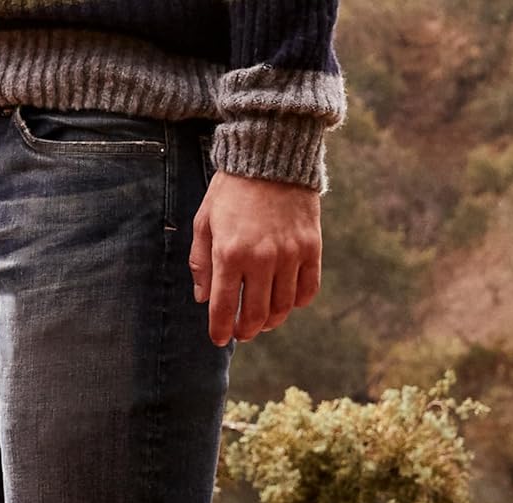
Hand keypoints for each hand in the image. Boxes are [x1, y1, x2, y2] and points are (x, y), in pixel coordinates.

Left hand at [189, 172, 321, 346]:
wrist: (270, 154)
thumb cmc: (232, 189)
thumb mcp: (205, 221)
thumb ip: (201, 262)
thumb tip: (203, 299)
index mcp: (229, 254)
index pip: (224, 308)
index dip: (220, 330)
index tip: (219, 339)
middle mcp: (261, 258)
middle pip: (256, 316)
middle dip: (246, 331)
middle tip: (242, 332)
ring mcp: (289, 254)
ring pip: (283, 308)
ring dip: (271, 321)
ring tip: (263, 320)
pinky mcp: (311, 247)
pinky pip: (307, 290)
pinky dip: (296, 302)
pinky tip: (286, 300)